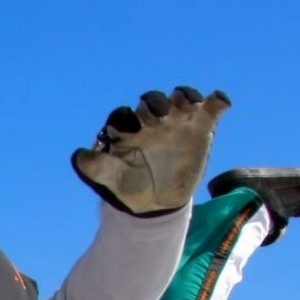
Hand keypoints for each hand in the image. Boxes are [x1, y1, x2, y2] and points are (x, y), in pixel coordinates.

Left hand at [71, 87, 229, 216]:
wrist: (158, 202)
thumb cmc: (130, 187)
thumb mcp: (112, 180)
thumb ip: (96, 167)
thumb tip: (78, 156)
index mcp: (127, 129)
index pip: (125, 116)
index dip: (128, 119)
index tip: (134, 129)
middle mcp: (151, 119)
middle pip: (153, 102)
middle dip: (156, 104)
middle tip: (160, 115)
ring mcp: (177, 120)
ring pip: (180, 99)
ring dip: (185, 97)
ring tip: (190, 106)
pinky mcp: (201, 126)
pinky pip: (211, 108)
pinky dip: (216, 102)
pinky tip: (221, 103)